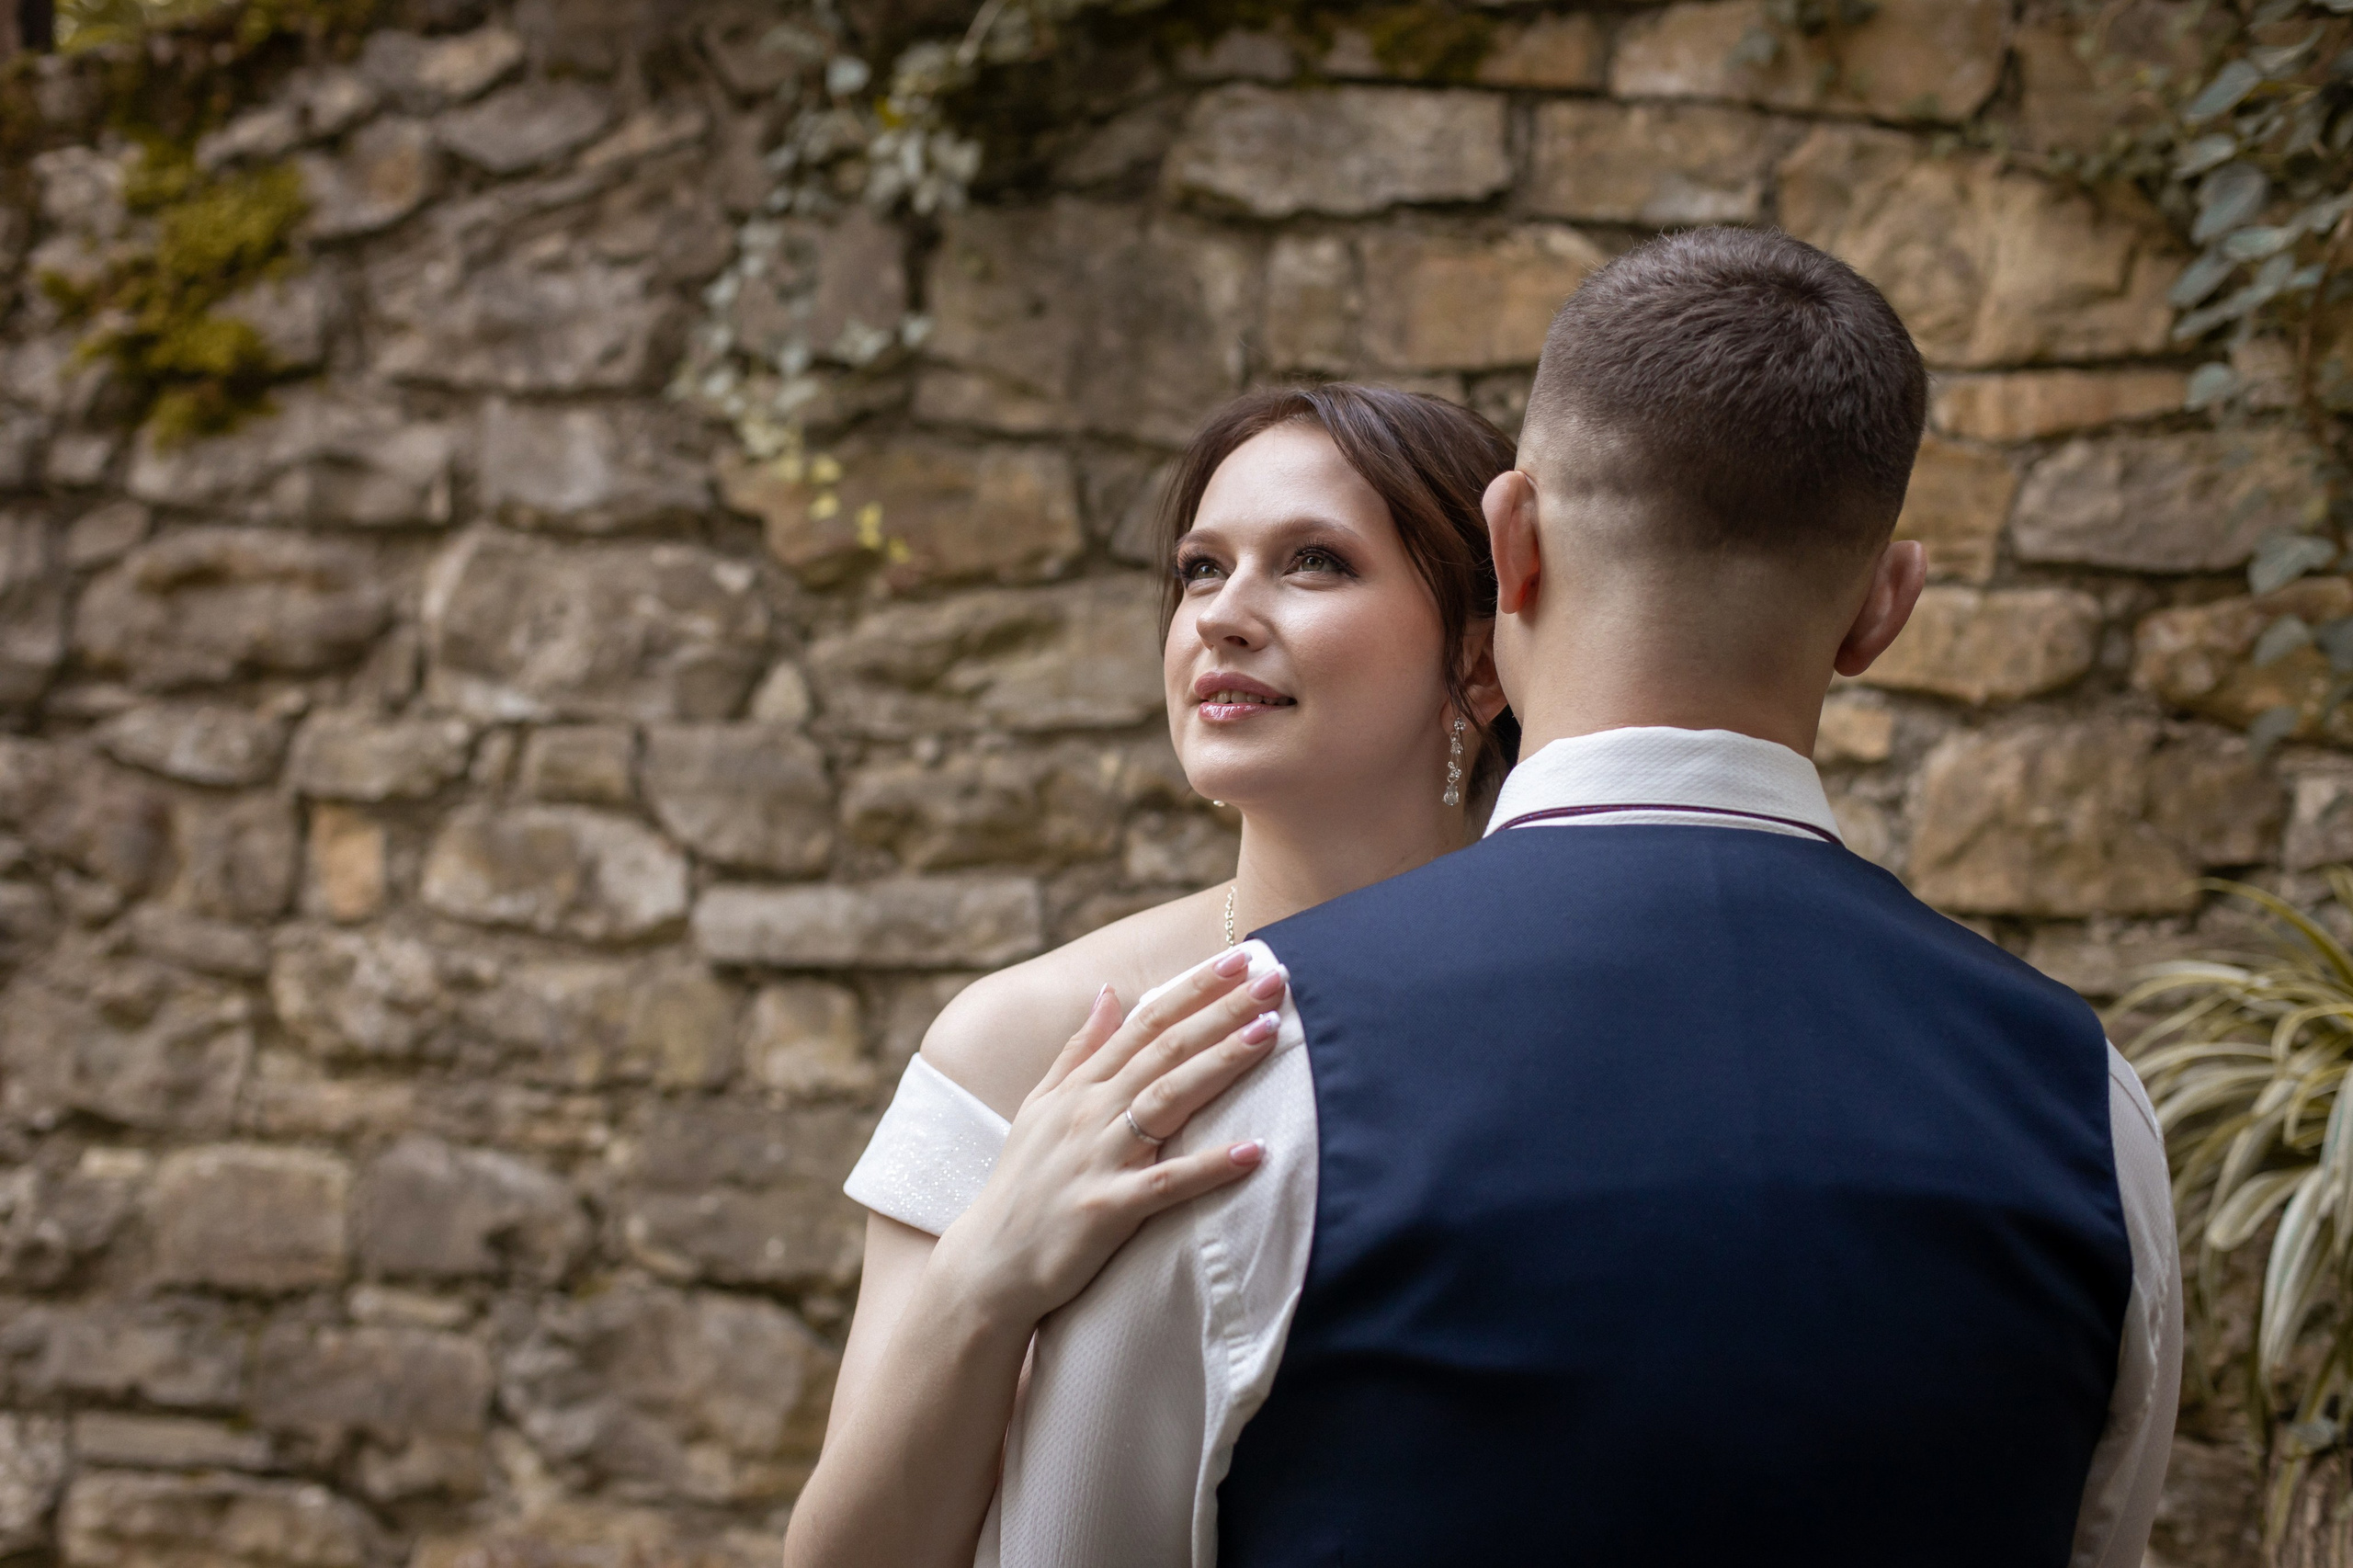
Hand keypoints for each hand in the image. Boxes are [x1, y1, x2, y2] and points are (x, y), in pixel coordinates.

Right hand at [930, 950, 1284, 1329]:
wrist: (989, 1265)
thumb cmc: (1022, 1185)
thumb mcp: (1041, 1107)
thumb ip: (1078, 1051)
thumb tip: (1107, 992)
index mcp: (1080, 1087)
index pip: (1145, 1022)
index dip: (1193, 988)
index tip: (1239, 958)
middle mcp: (1089, 1112)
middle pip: (1166, 1049)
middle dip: (1221, 1011)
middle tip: (1274, 980)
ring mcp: (1098, 1158)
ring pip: (1168, 1099)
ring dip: (1221, 1064)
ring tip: (1268, 1035)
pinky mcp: (1107, 1209)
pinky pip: (1168, 1184)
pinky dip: (1210, 1166)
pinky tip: (1255, 1150)